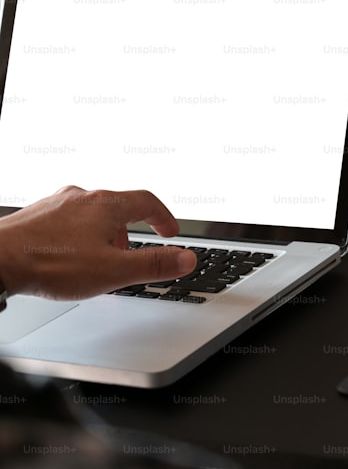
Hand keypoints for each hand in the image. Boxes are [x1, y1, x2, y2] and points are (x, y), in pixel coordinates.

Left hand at [0, 186, 196, 299]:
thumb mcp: (114, 271)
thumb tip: (187, 257)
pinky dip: (81, 235)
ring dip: (106, 233)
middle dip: (133, 230)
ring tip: (103, 259)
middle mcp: (82, 197)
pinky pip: (69, 219)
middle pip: (120, 206)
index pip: (148, 202)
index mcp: (106, 205)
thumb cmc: (51, 264)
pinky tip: (72, 256)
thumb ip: (154, 264)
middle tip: (134, 252)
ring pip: (93, 213)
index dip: (164, 218)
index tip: (170, 232)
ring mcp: (57, 204)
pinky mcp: (38, 215)